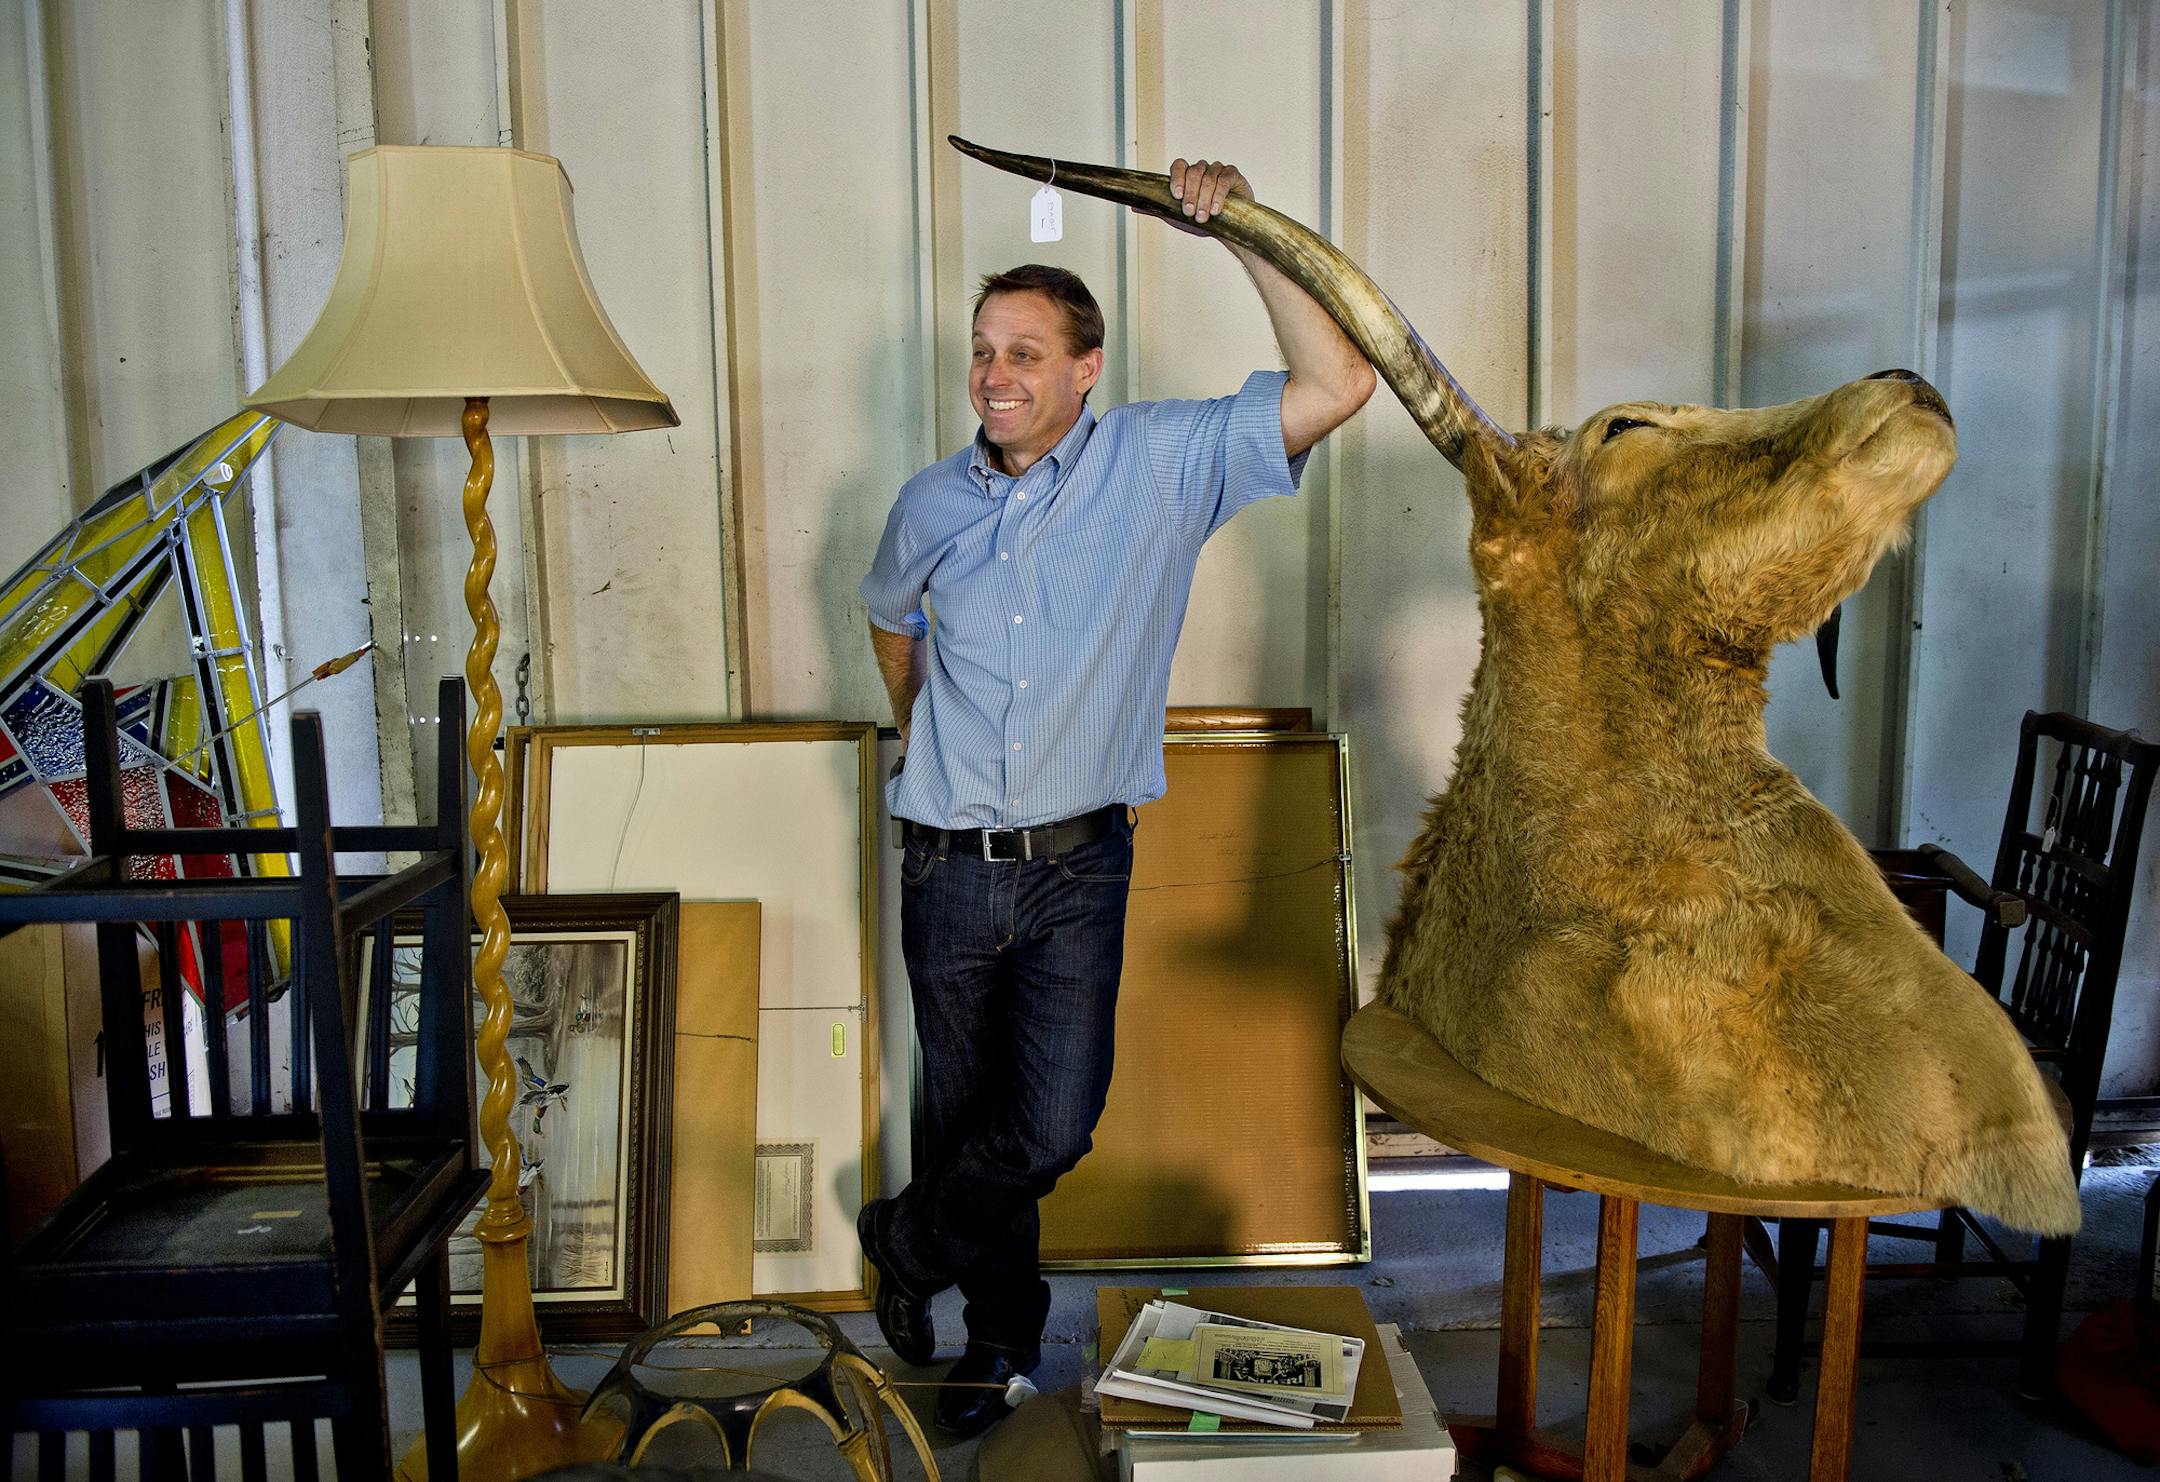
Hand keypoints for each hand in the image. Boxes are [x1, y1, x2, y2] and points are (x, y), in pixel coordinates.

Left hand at [1135, 157, 1249, 235]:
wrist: (1228, 231)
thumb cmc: (1202, 221)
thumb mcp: (1178, 217)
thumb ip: (1159, 209)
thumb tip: (1133, 205)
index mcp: (1188, 176)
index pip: (1179, 166)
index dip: (1176, 178)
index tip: (1176, 195)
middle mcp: (1202, 169)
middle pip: (1194, 172)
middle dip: (1191, 194)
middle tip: (1189, 213)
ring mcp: (1218, 170)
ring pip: (1208, 177)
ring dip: (1204, 198)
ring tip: (1204, 217)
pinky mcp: (1233, 175)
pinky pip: (1224, 179)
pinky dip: (1219, 195)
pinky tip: (1216, 209)